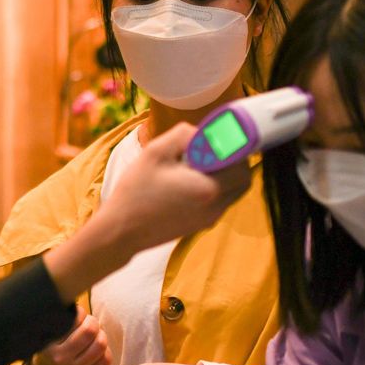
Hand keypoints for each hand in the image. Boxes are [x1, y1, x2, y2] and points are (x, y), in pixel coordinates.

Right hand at [29, 306, 110, 364]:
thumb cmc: (57, 338)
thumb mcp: (54, 324)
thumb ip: (64, 311)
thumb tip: (76, 287)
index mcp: (49, 344)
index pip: (77, 318)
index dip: (81, 314)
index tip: (76, 318)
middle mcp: (60, 360)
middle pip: (92, 331)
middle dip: (94, 323)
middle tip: (89, 324)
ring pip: (101, 344)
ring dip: (100, 336)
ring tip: (93, 337)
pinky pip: (107, 359)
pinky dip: (105, 351)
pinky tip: (95, 350)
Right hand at [43, 125, 250, 301]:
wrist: (121, 231)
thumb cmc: (136, 191)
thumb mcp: (155, 152)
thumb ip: (184, 134)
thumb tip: (202, 132)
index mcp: (209, 187)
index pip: (240, 161)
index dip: (232, 144)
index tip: (217, 135)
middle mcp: (216, 205)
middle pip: (243, 179)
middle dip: (232, 161)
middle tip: (210, 149)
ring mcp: (210, 218)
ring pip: (234, 192)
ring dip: (224, 175)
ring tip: (197, 165)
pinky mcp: (202, 224)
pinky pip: (220, 201)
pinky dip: (214, 187)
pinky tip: (188, 181)